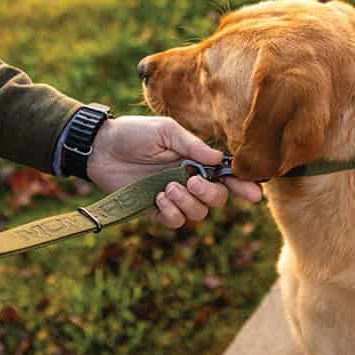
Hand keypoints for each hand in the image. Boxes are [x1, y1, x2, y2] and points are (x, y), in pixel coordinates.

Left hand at [86, 115, 261, 228]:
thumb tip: (219, 159)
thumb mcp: (166, 132)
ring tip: (167, 187)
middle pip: (217, 199)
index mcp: (196, 160)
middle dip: (211, 194)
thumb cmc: (133, 133)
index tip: (253, 193)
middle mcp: (188, 180)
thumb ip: (193, 146)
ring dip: (187, 203)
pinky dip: (172, 213)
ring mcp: (172, 196)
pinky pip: (175, 222)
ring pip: (198, 214)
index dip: (243, 186)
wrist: (101, 147)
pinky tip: (159, 198)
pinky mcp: (154, 209)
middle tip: (191, 180)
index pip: (226, 176)